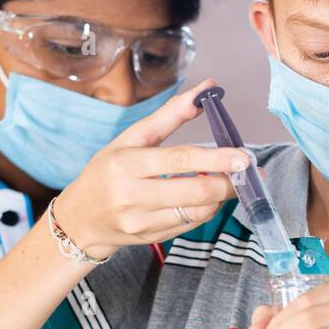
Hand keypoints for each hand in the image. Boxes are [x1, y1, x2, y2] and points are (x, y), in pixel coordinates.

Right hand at [50, 79, 248, 260]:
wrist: (81, 218)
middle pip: (197, 191)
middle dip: (229, 181)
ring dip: (222, 196)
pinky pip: (192, 223)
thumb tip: (207, 90)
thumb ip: (170, 115)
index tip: (244, 156)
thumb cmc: (108, 171)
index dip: (216, 158)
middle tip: (248, 171)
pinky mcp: (153, 238)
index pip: (180, 160)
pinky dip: (207, 208)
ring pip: (199, 211)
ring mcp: (143, 221)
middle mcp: (133, 195)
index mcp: (126, 163)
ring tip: (227, 181)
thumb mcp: (132, 139)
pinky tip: (207, 197)